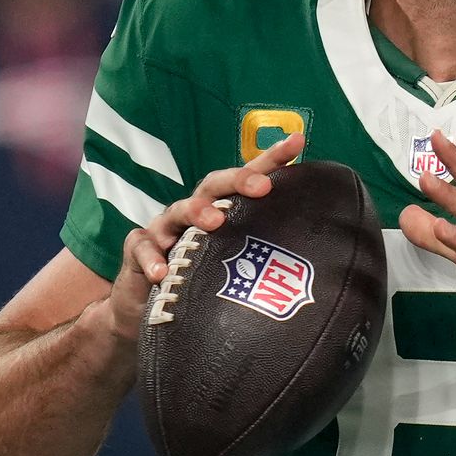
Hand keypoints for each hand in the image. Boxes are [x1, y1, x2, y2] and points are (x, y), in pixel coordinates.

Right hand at [92, 131, 301, 352]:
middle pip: (213, 186)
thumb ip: (264, 260)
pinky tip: (162, 271)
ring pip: (177, 211)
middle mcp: (193, 214)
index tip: (298, 141)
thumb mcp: (235, 271)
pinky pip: (141, 248)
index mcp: (220, 211)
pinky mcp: (139, 251)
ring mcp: (164, 230)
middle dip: (237, 181)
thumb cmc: (200, 287)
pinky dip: (151, 258)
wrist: (149, 313)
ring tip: (214, 221)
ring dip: (196, 212)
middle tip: (262, 188)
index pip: (247, 180)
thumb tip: (316, 269)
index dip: (271, 159)